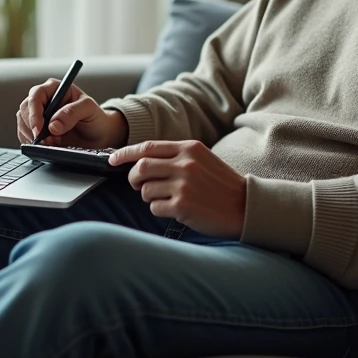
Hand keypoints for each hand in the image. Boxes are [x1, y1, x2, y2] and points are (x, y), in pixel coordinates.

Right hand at [16, 79, 127, 147]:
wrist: (97, 135)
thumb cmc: (94, 117)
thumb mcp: (89, 109)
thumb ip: (72, 113)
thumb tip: (53, 125)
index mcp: (55, 88)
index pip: (36, 95)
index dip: (34, 113)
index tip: (39, 129)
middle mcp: (43, 100)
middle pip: (25, 110)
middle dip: (33, 128)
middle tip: (48, 140)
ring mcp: (38, 115)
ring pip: (22, 124)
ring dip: (34, 137)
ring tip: (54, 142)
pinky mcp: (36, 129)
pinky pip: (24, 136)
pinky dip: (33, 143)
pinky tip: (48, 145)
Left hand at [110, 140, 247, 238]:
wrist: (245, 206)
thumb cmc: (221, 185)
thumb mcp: (202, 160)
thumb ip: (176, 156)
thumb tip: (141, 160)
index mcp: (189, 148)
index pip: (148, 147)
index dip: (126, 153)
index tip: (112, 159)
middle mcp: (185, 163)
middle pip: (141, 168)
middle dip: (134, 178)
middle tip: (138, 185)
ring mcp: (184, 184)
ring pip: (145, 190)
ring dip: (150, 197)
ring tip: (168, 199)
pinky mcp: (182, 205)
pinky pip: (155, 207)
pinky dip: (160, 210)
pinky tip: (176, 210)